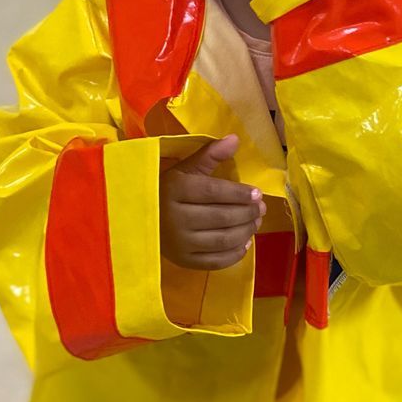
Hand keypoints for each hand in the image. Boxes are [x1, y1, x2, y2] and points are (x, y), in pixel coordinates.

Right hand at [159, 135, 264, 269]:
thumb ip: (210, 155)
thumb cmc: (166, 191)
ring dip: (246, 231)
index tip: (258, 193)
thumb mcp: (184, 170)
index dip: (239, 193)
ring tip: (256, 222)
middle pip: (221, 217)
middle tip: (262, 209)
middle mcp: (175, 218)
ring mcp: (179, 243)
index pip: (214, 192)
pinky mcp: (183, 261)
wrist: (139, 219)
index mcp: (175, 190)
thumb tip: (235, 139)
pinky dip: (235, 254)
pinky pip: (215, 261)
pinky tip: (245, 243)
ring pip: (222, 240)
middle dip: (247, 213)